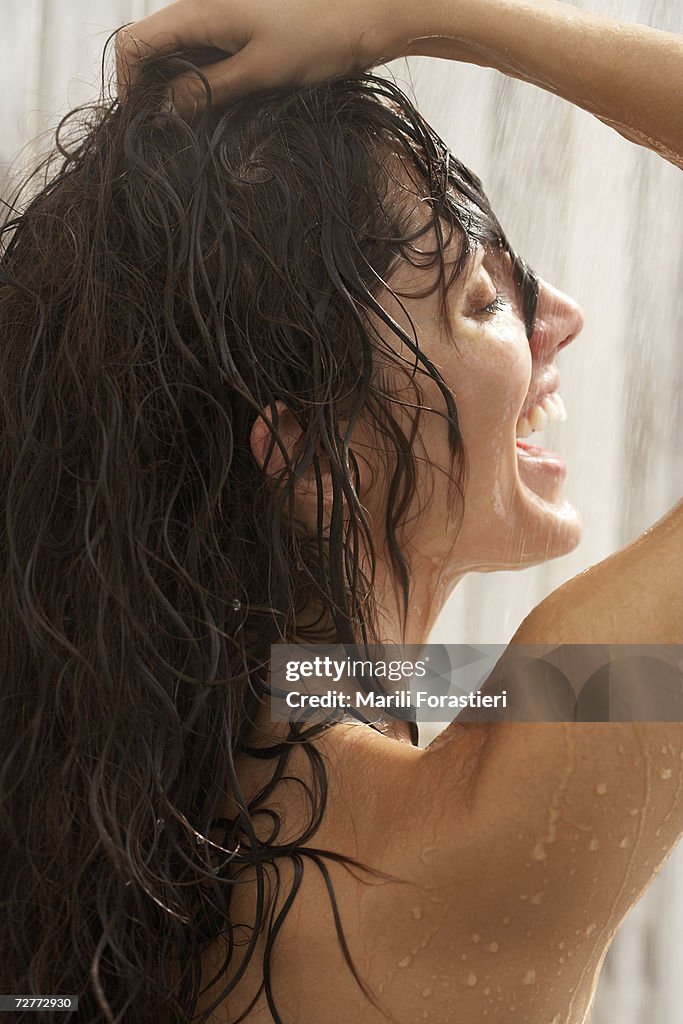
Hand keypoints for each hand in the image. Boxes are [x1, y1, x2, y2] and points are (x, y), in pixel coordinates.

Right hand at [115, 0, 405, 117]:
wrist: (372, 11)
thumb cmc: (321, 36)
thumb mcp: (260, 72)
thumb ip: (208, 90)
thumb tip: (165, 110)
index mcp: (198, 9)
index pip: (134, 43)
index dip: (129, 85)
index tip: (143, 124)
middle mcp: (202, 4)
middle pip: (153, 47)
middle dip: (153, 90)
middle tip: (171, 134)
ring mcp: (222, 13)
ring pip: (179, 51)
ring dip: (180, 88)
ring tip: (197, 126)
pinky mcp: (243, 24)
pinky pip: (207, 51)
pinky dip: (205, 79)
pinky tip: (221, 106)